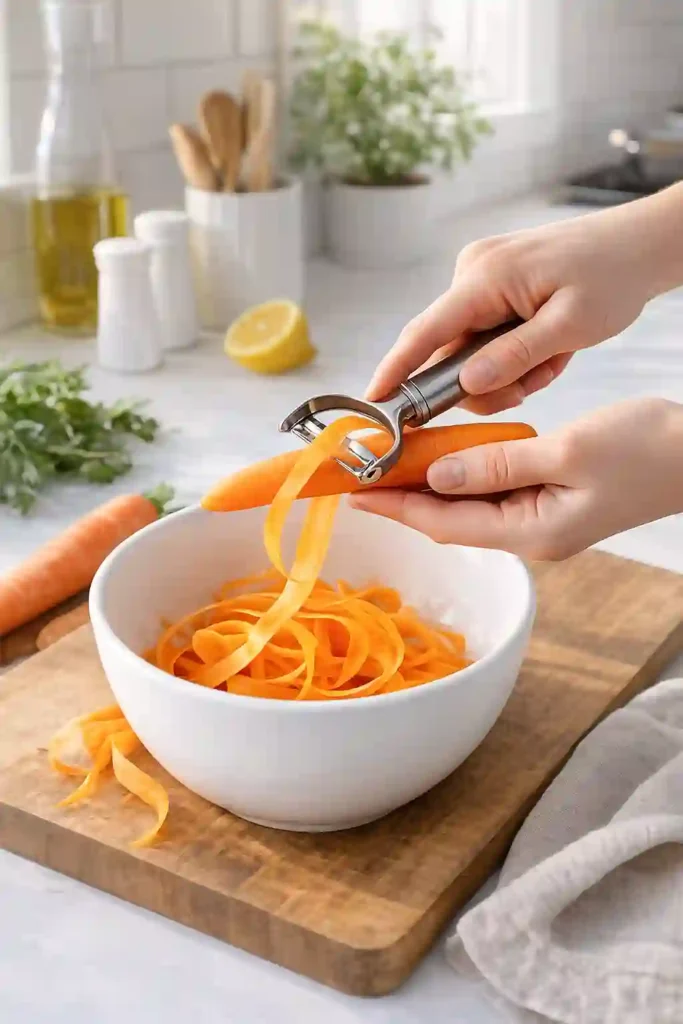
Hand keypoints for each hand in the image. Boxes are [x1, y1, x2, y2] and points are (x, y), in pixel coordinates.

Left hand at [349, 399, 682, 560]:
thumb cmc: (646, 450)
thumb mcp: (566, 452)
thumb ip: (498, 465)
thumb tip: (438, 475)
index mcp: (534, 532)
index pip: (446, 523)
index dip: (396, 507)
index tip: (354, 491)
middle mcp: (533, 535)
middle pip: (451, 520)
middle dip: (403, 497)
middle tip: (360, 473)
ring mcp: (543, 521)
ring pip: (470, 507)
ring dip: (430, 485)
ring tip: (389, 462)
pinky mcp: (553, 502)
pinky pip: (495, 494)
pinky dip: (465, 475)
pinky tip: (443, 457)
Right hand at [367, 184, 682, 414]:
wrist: (637, 244)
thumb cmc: (612, 276)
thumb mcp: (570, 326)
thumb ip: (515, 356)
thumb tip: (467, 384)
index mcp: (486, 277)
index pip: (424, 332)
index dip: (395, 371)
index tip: (371, 402)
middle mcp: (472, 272)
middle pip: (450, 351)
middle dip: (488, 381)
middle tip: (535, 382)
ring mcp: (479, 277)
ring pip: (470, 350)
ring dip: (508, 369)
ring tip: (552, 359)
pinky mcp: (490, 285)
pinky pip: (485, 336)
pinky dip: (513, 353)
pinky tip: (547, 347)